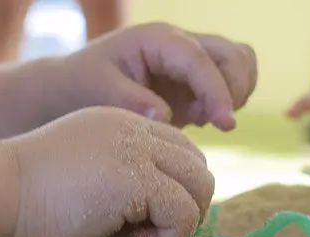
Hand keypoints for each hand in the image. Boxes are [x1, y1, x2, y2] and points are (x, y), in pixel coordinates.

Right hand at [1, 106, 213, 236]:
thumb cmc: (17, 200)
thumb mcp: (78, 181)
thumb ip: (116, 188)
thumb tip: (151, 225)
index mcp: (118, 125)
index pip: (177, 152)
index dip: (169, 192)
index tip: (134, 222)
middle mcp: (134, 129)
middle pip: (198, 168)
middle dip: (182, 209)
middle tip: (142, 236)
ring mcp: (138, 150)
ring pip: (202, 187)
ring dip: (178, 225)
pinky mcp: (138, 179)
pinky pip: (186, 214)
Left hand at [57, 23, 257, 130]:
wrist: (72, 88)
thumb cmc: (81, 85)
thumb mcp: (98, 91)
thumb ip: (131, 102)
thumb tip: (165, 116)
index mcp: (157, 39)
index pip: (200, 60)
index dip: (217, 91)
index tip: (226, 123)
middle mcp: (179, 43)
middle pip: (232, 54)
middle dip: (234, 89)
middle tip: (215, 124)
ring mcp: (188, 61)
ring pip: (237, 63)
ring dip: (234, 93)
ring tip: (203, 119)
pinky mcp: (191, 81)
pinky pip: (227, 83)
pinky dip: (224, 101)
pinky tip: (198, 119)